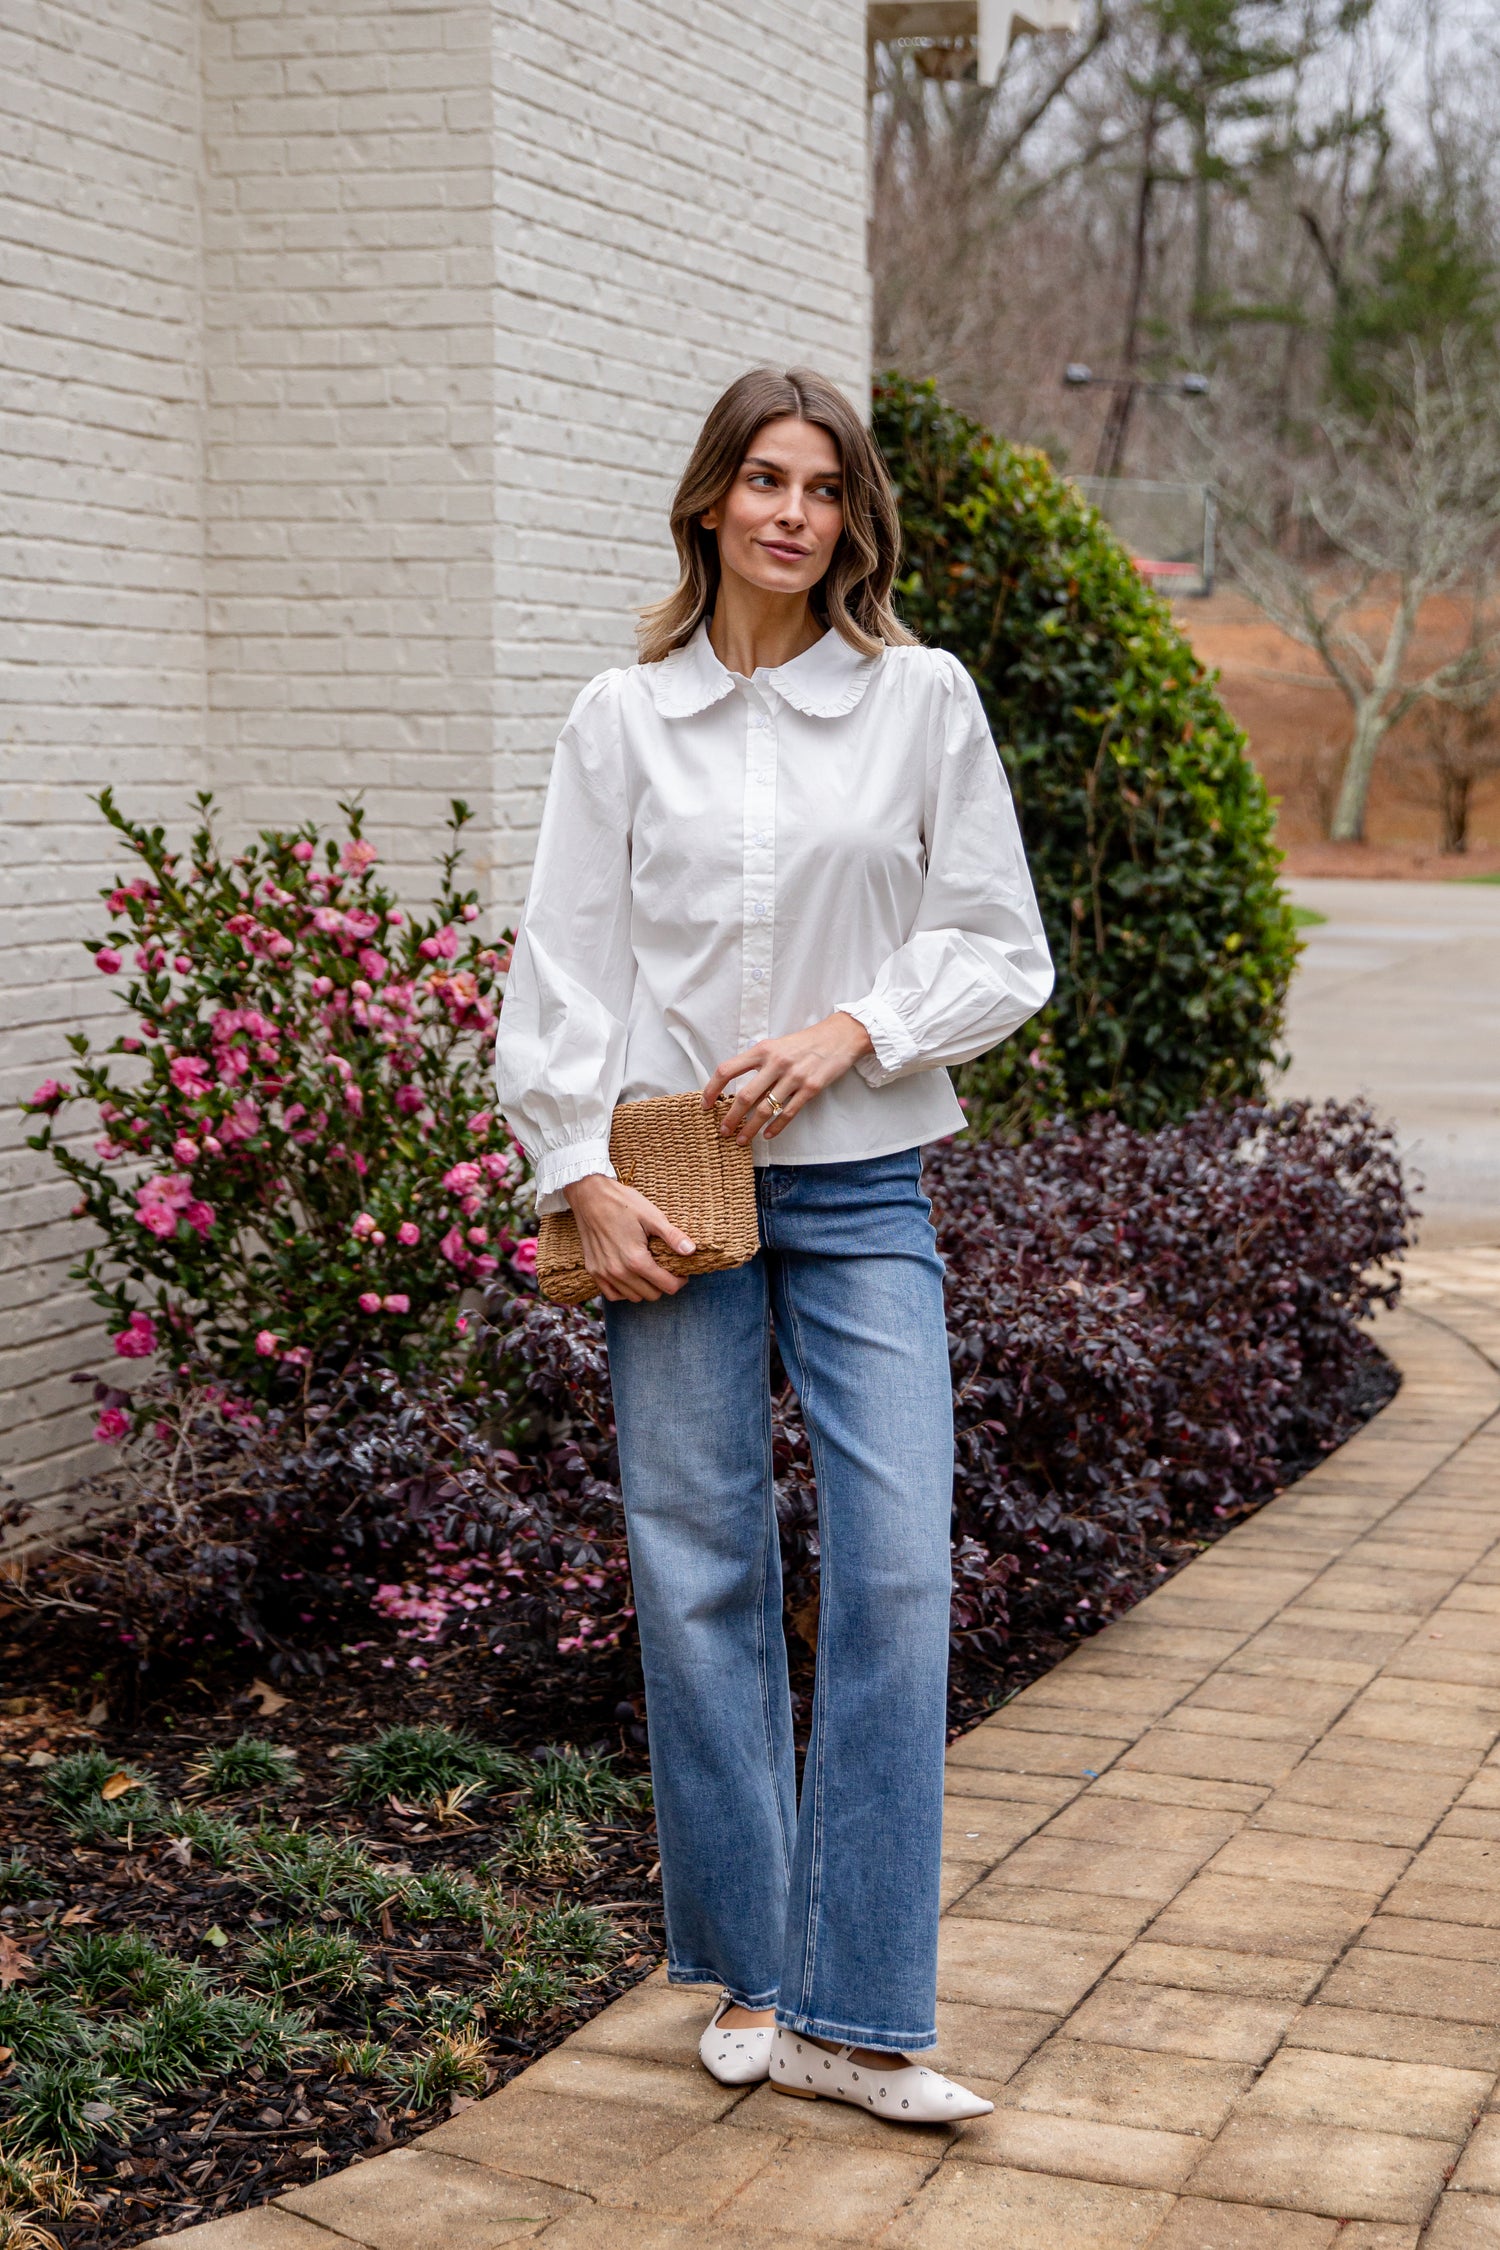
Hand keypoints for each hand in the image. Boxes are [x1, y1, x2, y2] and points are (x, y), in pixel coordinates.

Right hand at [563, 1173, 695, 1302]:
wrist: (589, 1195)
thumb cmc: (623, 1203)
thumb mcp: (652, 1216)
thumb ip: (672, 1236)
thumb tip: (691, 1250)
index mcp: (636, 1260)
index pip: (667, 1286)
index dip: (680, 1281)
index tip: (682, 1272)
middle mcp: (619, 1272)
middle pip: (652, 1295)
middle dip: (664, 1285)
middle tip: (667, 1270)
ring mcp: (604, 1273)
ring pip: (633, 1297)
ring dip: (645, 1288)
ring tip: (649, 1271)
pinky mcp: (593, 1270)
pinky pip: (612, 1294)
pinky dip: (624, 1291)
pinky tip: (631, 1277)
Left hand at [703, 1011, 873, 1144]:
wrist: (838, 1037)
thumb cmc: (803, 1043)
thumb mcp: (776, 1046)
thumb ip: (757, 1063)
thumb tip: (735, 1088)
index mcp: (762, 1050)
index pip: (727, 1070)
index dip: (712, 1088)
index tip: (706, 1104)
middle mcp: (776, 1063)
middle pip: (744, 1096)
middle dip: (731, 1117)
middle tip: (723, 1131)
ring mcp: (794, 1077)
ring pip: (766, 1109)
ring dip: (750, 1128)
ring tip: (742, 1139)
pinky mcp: (810, 1088)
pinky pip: (788, 1113)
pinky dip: (776, 1128)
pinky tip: (767, 1135)